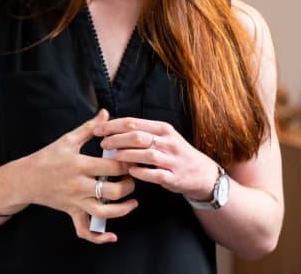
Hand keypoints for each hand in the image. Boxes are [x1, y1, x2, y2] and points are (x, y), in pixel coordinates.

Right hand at [25, 109, 137, 243]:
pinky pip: (85, 231)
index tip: (134, 159)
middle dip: (129, 185)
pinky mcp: (72, 212)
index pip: (113, 167)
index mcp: (79, 165)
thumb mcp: (67, 140)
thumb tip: (106, 114)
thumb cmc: (47, 157)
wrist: (25, 178)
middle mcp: (79, 185)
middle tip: (132, 178)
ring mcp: (75, 201)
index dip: (128, 164)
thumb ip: (89, 128)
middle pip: (113, 191)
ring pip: (105, 212)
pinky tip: (112, 235)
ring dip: (123, 210)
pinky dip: (99, 237)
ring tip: (132, 202)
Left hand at [95, 117, 219, 201]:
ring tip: (114, 157)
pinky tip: (130, 171)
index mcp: (163, 129)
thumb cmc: (175, 153)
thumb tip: (111, 127)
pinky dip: (141, 172)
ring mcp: (172, 160)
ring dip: (126, 155)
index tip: (98, 130)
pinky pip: (155, 174)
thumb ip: (141, 132)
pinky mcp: (174, 177)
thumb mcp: (162, 137)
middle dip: (116, 139)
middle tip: (103, 144)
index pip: (133, 123)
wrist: (202, 173)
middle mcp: (168, 142)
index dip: (112, 125)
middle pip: (137, 136)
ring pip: (146, 154)